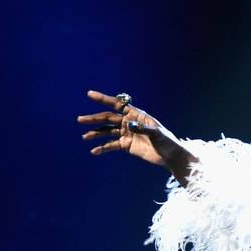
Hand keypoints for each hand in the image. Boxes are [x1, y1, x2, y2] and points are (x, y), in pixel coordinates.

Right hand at [78, 90, 193, 179]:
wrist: (170, 156)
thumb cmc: (167, 141)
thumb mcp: (157, 134)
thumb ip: (142, 128)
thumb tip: (128, 125)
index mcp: (135, 114)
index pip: (117, 104)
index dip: (103, 99)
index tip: (90, 95)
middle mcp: (128, 122)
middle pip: (108, 118)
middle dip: (94, 119)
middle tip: (80, 120)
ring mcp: (126, 133)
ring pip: (107, 132)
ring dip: (95, 134)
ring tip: (85, 137)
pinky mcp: (126, 146)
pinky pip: (111, 146)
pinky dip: (103, 148)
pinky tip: (94, 151)